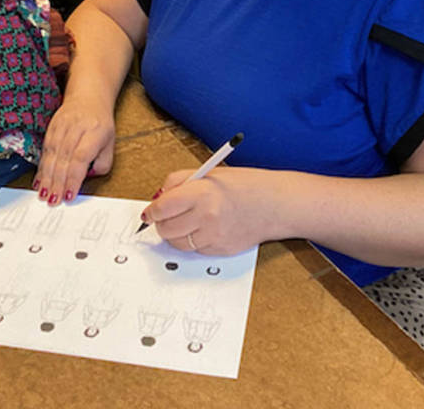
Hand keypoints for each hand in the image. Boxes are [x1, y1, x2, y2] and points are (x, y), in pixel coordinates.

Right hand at [34, 92, 115, 205]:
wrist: (88, 96)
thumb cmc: (100, 122)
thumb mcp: (110, 143)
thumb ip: (102, 163)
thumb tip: (86, 178)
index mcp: (95, 132)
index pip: (81, 158)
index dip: (73, 178)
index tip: (69, 195)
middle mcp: (76, 128)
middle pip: (64, 158)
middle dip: (57, 182)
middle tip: (53, 201)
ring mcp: (62, 126)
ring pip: (52, 155)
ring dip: (47, 177)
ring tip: (44, 195)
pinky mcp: (51, 127)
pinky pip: (45, 149)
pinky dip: (41, 167)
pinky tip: (39, 181)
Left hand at [140, 166, 278, 254]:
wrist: (273, 204)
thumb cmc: (243, 185)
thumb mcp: (208, 173)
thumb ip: (179, 182)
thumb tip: (158, 198)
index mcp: (201, 193)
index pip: (162, 208)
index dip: (152, 211)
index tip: (150, 211)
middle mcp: (206, 217)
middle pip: (166, 229)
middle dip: (161, 223)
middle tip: (166, 216)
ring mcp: (213, 237)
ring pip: (178, 243)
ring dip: (175, 234)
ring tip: (185, 221)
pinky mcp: (220, 250)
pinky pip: (195, 250)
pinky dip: (193, 241)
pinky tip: (204, 228)